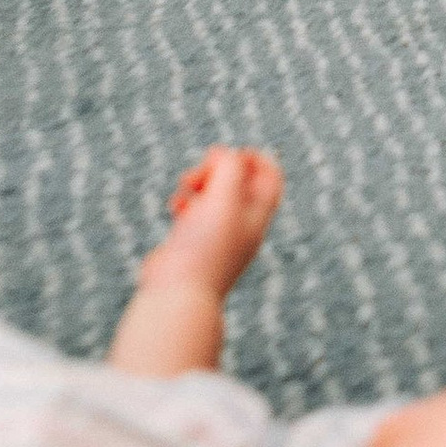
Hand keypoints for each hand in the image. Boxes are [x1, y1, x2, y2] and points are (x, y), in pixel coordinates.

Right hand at [158, 147, 284, 280]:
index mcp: (257, 217)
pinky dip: (185, 200)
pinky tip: (175, 205)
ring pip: (214, 194)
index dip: (255, 158)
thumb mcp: (224, 198)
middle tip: (201, 172)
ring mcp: (216, 235)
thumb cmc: (204, 246)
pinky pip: (193, 211)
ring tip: (185, 185)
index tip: (232, 154)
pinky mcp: (192, 243)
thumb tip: (224, 154)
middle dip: (219, 168)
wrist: (178, 292)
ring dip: (199, 181)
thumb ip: (230, 168)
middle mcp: (240, 226)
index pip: (270, 178)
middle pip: (239, 182)